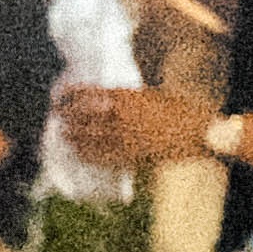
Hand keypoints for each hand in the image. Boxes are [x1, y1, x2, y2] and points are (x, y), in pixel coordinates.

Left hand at [56, 84, 202, 170]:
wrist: (197, 132)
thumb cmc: (176, 110)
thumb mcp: (149, 95)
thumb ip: (126, 98)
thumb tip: (103, 100)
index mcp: (126, 98)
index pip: (89, 94)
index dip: (71, 94)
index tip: (61, 94)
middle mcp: (121, 118)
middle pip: (83, 117)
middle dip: (67, 116)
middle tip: (56, 115)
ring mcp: (124, 139)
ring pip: (88, 138)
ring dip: (72, 137)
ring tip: (63, 135)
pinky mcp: (129, 157)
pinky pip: (102, 157)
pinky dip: (87, 155)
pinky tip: (78, 154)